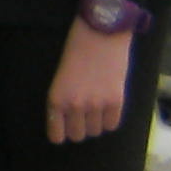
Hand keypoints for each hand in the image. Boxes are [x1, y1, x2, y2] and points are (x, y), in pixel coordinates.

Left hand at [48, 19, 134, 143]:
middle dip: (79, 128)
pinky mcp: (116, 101)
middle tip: (82, 116)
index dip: (61, 133)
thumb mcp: (60, 78)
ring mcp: (96, 105)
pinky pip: (112, 125)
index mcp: (55, 99)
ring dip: (95, 123)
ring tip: (96, 108)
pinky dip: (110, 120)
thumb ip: (63, 100)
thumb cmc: (77, 51)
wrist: (100, 34)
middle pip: (78, 135)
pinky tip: (108, 108)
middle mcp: (74, 106)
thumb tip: (68, 122)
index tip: (65, 130)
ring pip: (95, 131)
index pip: (56, 134)